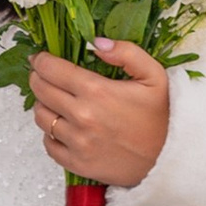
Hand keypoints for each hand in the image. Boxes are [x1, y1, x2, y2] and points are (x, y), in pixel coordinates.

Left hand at [29, 43, 172, 185]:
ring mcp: (77, 142)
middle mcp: (82, 117)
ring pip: (41, 117)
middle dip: (37, 78)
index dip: (41, 61)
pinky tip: (61, 126)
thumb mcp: (153, 75)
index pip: (52, 70)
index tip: (39, 59)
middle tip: (42, 75)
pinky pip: (48, 144)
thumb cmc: (160, 117)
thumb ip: (126, 52)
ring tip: (53, 100)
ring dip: (43, 105)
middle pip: (40, 91)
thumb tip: (96, 42)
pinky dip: (50, 133)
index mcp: (97, 91)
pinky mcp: (76, 163)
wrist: (168, 159)